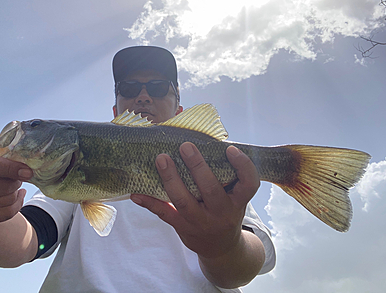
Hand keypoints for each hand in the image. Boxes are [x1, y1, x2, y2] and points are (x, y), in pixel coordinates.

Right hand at [0, 150, 32, 225]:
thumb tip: (24, 166)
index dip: (11, 168)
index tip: (28, 171)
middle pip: (4, 186)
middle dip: (16, 180)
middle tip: (17, 176)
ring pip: (8, 199)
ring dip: (16, 191)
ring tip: (12, 185)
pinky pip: (8, 213)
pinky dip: (17, 203)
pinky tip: (17, 195)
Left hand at [130, 142, 259, 259]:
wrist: (221, 248)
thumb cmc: (225, 211)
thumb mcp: (233, 196)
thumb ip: (225, 175)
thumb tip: (207, 138)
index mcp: (237, 201)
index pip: (248, 184)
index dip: (242, 166)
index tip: (230, 149)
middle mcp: (222, 213)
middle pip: (211, 190)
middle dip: (198, 167)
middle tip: (185, 146)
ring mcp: (201, 222)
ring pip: (185, 202)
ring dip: (171, 179)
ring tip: (161, 159)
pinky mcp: (183, 228)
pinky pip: (164, 214)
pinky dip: (149, 202)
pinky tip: (137, 192)